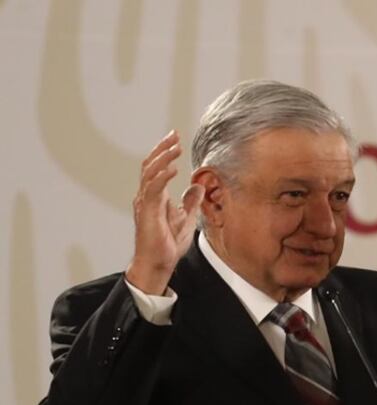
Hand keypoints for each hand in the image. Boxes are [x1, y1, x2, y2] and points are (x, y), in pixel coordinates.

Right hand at [125, 130, 203, 295]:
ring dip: (163, 158)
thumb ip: (190, 202)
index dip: (164, 153)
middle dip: (162, 149)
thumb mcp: (186, 219)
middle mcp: (146, 197)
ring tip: (175, 148)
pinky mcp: (148, 212)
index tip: (176, 139)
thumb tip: (198, 186)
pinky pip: (153, 189)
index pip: (156, 168)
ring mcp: (145, 204)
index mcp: (154, 197)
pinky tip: (172, 168)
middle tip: (174, 135)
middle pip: (150, 165)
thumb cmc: (167, 245)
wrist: (158, 263)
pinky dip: (162, 176)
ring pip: (150, 173)